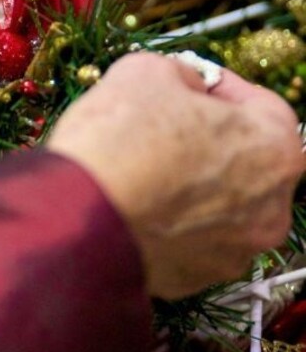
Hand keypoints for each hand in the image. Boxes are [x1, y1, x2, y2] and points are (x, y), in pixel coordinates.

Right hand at [48, 52, 303, 298]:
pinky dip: (168, 223)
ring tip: (141, 169)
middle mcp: (271, 208)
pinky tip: (134, 204)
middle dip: (206, 140)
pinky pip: (188, 240)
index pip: (260, 103)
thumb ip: (178, 71)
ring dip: (188, 186)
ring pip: (217, 206)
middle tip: (160, 126)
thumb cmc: (119, 144)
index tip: (187, 83)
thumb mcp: (145, 71)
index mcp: (276, 150)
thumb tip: (181, 83)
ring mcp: (235, 250)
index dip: (218, 87)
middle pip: (242, 160)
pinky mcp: (195, 280)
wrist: (74, 220)